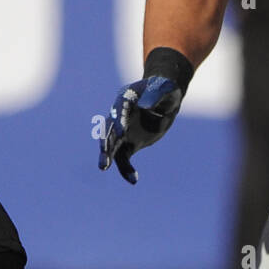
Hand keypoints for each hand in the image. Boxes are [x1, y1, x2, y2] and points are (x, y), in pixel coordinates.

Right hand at [99, 49, 191, 183]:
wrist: (165, 99)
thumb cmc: (164, 89)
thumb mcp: (165, 89)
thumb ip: (156, 96)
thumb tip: (145, 107)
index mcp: (126, 98)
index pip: (119, 109)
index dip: (120, 120)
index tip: (122, 132)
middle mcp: (119, 115)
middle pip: (109, 128)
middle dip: (106, 141)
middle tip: (103, 153)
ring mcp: (122, 130)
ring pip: (112, 145)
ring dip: (107, 156)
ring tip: (103, 167)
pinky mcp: (128, 143)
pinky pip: (123, 157)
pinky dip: (126, 168)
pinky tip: (133, 179)